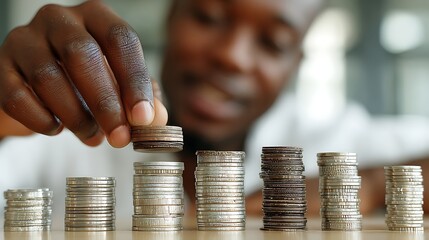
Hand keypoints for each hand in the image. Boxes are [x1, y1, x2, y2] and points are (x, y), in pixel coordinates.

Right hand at [0, 1, 166, 146]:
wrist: (38, 88)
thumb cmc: (87, 82)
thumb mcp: (120, 85)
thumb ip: (141, 99)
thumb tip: (154, 119)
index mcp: (95, 16)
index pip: (120, 39)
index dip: (134, 80)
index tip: (143, 118)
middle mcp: (58, 19)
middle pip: (83, 54)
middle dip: (105, 102)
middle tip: (119, 137)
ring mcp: (24, 40)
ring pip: (48, 76)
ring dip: (76, 116)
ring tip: (93, 137)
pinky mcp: (1, 67)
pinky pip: (17, 96)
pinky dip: (42, 120)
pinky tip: (57, 129)